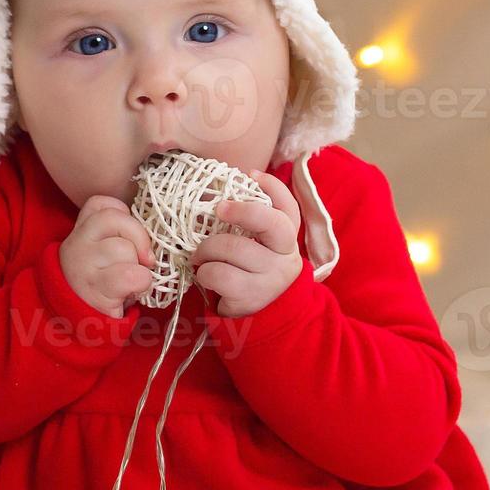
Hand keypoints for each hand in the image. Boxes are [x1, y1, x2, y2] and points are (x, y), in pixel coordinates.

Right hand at [59, 196, 154, 318]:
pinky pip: (132, 274)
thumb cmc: (103, 284)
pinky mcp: (96, 288)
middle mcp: (77, 243)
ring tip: (130, 280)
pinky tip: (133, 291)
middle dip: (139, 240)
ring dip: (139, 266)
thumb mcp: (104, 252)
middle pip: (116, 220)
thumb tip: (156, 231)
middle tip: (143, 259)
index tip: (128, 237)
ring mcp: (83, 265)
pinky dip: (142, 283)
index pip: (103, 204)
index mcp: (80, 230)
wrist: (82, 324)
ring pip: (125, 248)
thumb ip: (120, 234)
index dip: (126, 217)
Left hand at [190, 169, 303, 317]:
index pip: (288, 206)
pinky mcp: (251, 297)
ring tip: (200, 255)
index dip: (272, 187)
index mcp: (287, 237)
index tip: (251, 175)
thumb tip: (214, 193)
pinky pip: (217, 273)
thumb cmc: (252, 269)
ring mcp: (270, 277)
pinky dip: (203, 272)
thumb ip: (248, 222)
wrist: (263, 315)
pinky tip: (206, 275)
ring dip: (206, 249)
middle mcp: (285, 255)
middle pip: (268, 222)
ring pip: (231, 247)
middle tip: (218, 208)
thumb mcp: (259, 244)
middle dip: (240, 210)